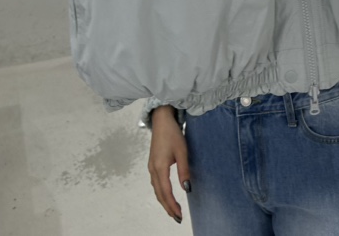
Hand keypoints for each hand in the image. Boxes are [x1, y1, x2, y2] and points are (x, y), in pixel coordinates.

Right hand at [148, 106, 191, 223]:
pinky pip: (155, 183)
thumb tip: (187, 188)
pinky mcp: (152, 163)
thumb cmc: (173, 134)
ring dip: (164, 201)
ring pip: (156, 189)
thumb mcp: (182, 151)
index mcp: (160, 167)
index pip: (166, 192)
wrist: (161, 120)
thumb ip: (184, 170)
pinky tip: (166, 194)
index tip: (179, 216)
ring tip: (173, 210)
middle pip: (159, 194)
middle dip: (168, 207)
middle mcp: (153, 169)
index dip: (172, 205)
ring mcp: (151, 166)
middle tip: (177, 218)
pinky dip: (161, 192)